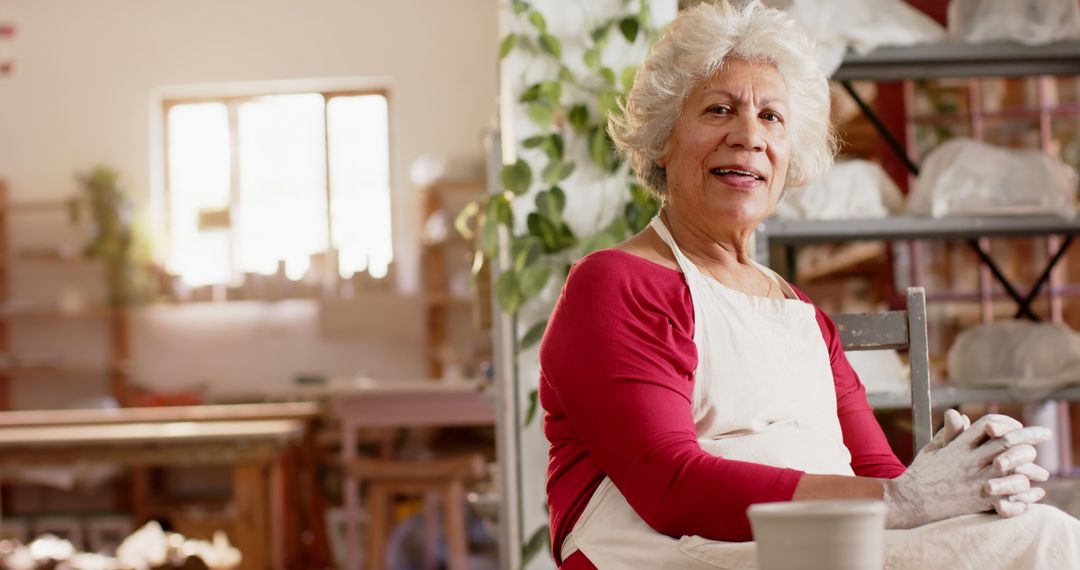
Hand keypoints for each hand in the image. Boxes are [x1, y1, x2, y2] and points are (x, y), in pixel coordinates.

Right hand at [883, 414, 1051, 527]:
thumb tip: (960, 414)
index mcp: (958, 446)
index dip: (1006, 421)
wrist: (910, 502)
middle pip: (1007, 443)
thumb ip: (949, 433)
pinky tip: (1033, 494)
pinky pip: (1009, 496)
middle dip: (1031, 436)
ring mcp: (975, 482)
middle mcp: (970, 461)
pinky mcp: (979, 502)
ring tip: (1042, 472)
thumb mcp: (932, 449)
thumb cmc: (920, 474)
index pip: (988, 425)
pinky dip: (1025, 495)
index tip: (1018, 425)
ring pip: (1013, 469)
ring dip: (1030, 468)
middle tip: (1046, 433)